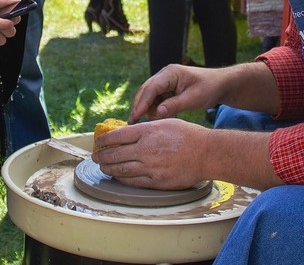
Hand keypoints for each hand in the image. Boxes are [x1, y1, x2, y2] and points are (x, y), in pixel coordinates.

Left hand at [91, 118, 212, 189]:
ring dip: (109, 169)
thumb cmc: (188, 135)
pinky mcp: (157, 181)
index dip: (104, 139)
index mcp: (148, 132)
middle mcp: (146, 149)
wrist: (207, 153)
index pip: (117, 136)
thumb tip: (127, 133)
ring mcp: (151, 167)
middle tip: (96, 156)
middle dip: (101, 156)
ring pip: (121, 170)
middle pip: (115, 154)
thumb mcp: (165, 122)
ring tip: (103, 167)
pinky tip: (118, 177)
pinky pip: (133, 182)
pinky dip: (122, 179)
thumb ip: (145, 129)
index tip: (98, 141)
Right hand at [129, 64, 222, 122]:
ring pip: (149, 96)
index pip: (151, 88)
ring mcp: (165, 80)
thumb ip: (174, 105)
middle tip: (132, 123)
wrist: (220, 84)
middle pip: (146, 91)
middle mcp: (165, 75)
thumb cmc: (209, 88)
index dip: (142, 103)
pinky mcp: (167, 88)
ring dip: (148, 108)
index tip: (136, 116)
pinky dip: (156, 108)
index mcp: (171, 73)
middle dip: (139, 106)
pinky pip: (156, 98)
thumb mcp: (193, 98)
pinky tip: (158, 118)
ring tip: (151, 123)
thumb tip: (156, 113)